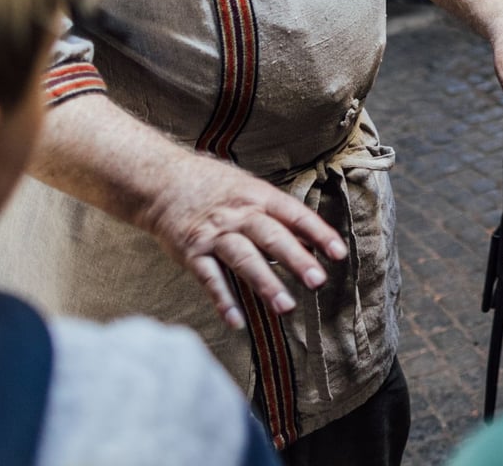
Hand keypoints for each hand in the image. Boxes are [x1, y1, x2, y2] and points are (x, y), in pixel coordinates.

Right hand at [139, 150, 349, 329]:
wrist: (162, 181)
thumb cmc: (216, 188)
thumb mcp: (250, 191)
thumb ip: (279, 217)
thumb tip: (313, 243)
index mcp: (258, 196)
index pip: (294, 214)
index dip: (318, 233)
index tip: (339, 253)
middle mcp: (238, 214)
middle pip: (271, 236)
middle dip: (296, 259)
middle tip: (318, 282)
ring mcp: (214, 233)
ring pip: (243, 258)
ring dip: (265, 283)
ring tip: (286, 307)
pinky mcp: (191, 252)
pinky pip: (209, 278)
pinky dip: (222, 300)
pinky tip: (237, 321)